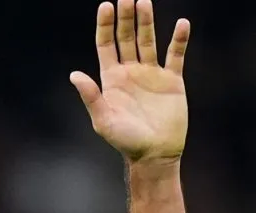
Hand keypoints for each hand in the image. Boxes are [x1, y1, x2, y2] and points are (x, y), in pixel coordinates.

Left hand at [70, 0, 190, 162]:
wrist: (154, 154)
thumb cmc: (125, 141)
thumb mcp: (103, 120)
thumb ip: (91, 96)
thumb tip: (74, 75)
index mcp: (111, 78)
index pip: (106, 45)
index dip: (105, 25)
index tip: (106, 5)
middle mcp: (131, 72)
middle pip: (126, 37)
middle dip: (125, 17)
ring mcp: (152, 74)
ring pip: (148, 41)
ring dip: (147, 22)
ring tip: (144, 2)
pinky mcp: (172, 81)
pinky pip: (175, 55)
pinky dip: (179, 40)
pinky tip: (181, 24)